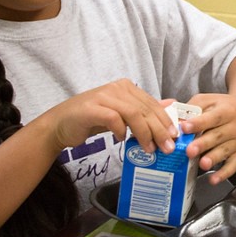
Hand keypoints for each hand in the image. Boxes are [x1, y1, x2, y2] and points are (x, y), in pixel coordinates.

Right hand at [41, 79, 175, 153]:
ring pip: (133, 113)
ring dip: (144, 133)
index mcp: (126, 87)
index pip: (152, 104)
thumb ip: (142, 110)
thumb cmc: (91, 120)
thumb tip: (169, 105)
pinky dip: (121, 130)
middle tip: (167, 147)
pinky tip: (122, 140)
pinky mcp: (92, 108)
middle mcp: (117, 88)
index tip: (175, 137)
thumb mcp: (120, 114)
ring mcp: (103, 96)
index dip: (165, 120)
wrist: (59, 124)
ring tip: (150, 149)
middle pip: (145, 109)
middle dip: (159, 129)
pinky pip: (114, 119)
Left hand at [181, 93, 235, 183]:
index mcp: (225, 111)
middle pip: (218, 136)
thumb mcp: (208, 100)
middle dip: (203, 144)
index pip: (212, 117)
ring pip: (225, 151)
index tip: (185, 127)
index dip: (198, 123)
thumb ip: (191, 109)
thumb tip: (173, 120)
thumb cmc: (223, 106)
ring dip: (214, 158)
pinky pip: (234, 165)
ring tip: (203, 164)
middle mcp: (234, 126)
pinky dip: (224, 173)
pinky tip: (214, 179)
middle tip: (189, 150)